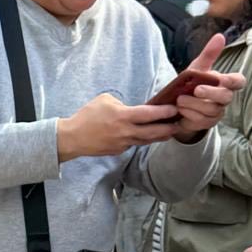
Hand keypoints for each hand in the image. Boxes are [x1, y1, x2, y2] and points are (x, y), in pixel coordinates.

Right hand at [57, 94, 183, 160]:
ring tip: (169, 132)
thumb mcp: (105, 100)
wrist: (73, 137)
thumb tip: (132, 108)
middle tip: (179, 124)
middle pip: (154, 132)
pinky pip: (134, 144)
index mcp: (123, 116)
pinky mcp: (119, 151)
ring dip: (159, 136)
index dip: (165, 112)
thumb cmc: (87, 116)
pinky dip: (141, 139)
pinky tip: (146, 135)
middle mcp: (126, 132)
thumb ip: (122, 104)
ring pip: (147, 140)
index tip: (175, 108)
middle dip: (169, 128)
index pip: (150, 114)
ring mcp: (123, 144)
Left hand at [170, 33, 244, 142]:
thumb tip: (220, 36)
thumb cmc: (192, 84)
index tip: (223, 79)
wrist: (177, 105)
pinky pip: (202, 120)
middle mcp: (224, 98)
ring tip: (180, 100)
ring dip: (195, 104)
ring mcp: (217, 112)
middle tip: (196, 90)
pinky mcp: (207, 123)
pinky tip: (181, 110)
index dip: (234, 81)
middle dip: (211, 93)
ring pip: (212, 110)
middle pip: (225, 97)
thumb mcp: (198, 68)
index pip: (238, 81)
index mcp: (225, 83)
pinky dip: (190, 114)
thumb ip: (209, 54)